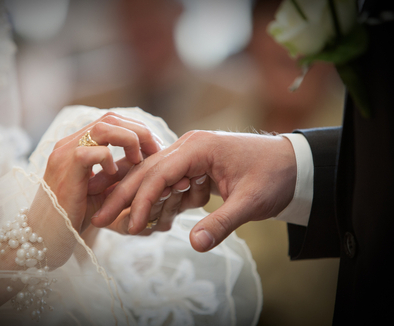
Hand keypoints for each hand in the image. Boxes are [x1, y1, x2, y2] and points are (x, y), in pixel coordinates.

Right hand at [30, 112, 161, 266]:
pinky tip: (114, 174)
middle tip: (157, 150)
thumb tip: (147, 161)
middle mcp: (69, 143)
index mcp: (77, 144)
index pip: (111, 120)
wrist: (45, 237)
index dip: (136, 129)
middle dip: (140, 131)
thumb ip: (118, 172)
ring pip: (103, 128)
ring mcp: (65, 154)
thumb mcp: (102, 189)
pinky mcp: (66, 170)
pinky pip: (93, 152)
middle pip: (111, 117)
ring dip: (130, 141)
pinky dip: (110, 159)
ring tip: (139, 160)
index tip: (155, 147)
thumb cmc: (74, 215)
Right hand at [91, 130, 296, 251]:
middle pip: (148, 172)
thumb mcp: (250, 202)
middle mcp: (190, 147)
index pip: (159, 173)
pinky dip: (163, 202)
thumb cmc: (274, 176)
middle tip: (99, 217)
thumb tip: (195, 246)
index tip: (128, 225)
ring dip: (142, 201)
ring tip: (122, 223)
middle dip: (124, 196)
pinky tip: (156, 219)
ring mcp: (192, 155)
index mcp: (198, 147)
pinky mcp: (196, 167)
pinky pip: (171, 184)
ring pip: (156, 178)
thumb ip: (222, 223)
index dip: (141, 200)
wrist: (294, 164)